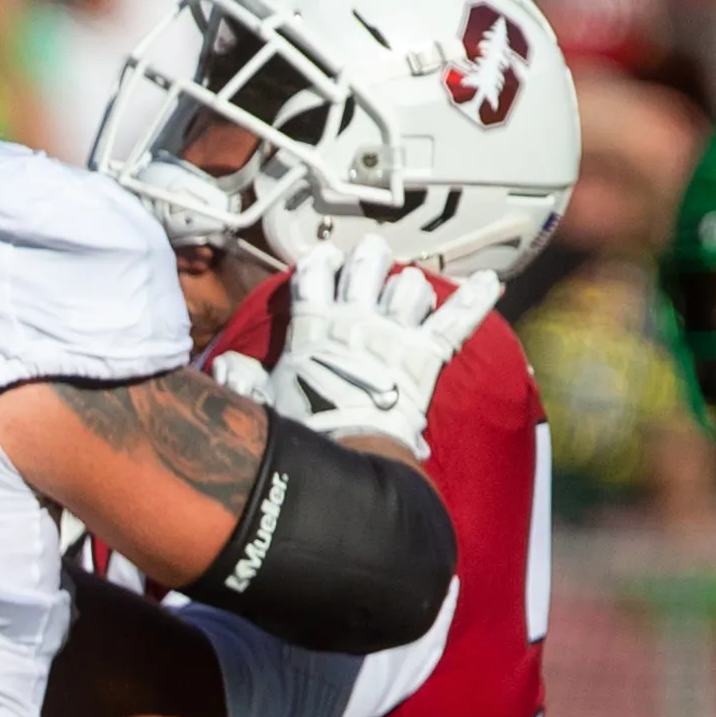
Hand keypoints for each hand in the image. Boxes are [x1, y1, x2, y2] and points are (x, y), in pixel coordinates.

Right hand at [264, 240, 502, 460]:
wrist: (346, 457)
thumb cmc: (302, 434)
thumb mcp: (259, 405)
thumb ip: (241, 379)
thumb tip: (224, 365)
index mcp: (314, 327)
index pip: (315, 275)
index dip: (319, 264)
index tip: (322, 261)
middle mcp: (356, 319)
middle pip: (367, 267)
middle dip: (369, 260)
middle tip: (370, 259)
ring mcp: (395, 333)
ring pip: (409, 287)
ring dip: (408, 289)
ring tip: (407, 294)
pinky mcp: (425, 354)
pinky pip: (456, 320)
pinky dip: (475, 301)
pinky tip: (491, 283)